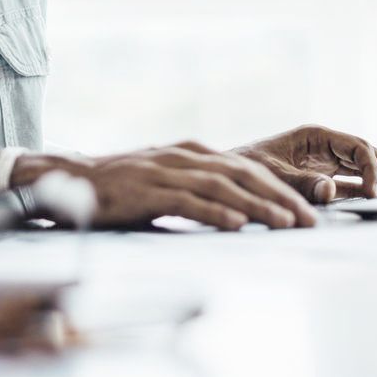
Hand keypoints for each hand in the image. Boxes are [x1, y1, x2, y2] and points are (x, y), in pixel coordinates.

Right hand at [19, 143, 319, 231]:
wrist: (68, 180)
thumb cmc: (120, 190)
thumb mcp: (165, 183)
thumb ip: (198, 191)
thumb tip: (239, 213)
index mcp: (190, 152)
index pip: (246, 168)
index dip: (279, 188)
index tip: (308, 211)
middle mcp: (182, 156)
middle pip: (242, 173)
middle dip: (280, 197)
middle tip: (309, 221)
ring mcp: (164, 171)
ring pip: (222, 186)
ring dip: (256, 206)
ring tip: (283, 224)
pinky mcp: (146, 191)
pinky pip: (188, 201)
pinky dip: (216, 212)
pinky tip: (237, 224)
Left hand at [231, 125, 376, 202]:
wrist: (221, 176)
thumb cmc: (242, 168)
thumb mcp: (271, 174)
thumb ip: (301, 183)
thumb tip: (331, 190)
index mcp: (315, 136)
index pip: (357, 147)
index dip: (372, 168)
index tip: (375, 192)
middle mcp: (323, 146)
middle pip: (367, 156)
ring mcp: (323, 162)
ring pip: (362, 170)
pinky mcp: (318, 179)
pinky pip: (350, 184)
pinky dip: (366, 194)